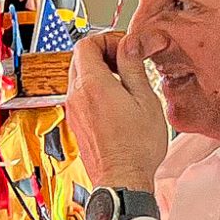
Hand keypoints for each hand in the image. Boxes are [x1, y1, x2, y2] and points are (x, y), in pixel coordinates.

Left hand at [65, 30, 168, 189]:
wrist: (123, 180)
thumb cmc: (136, 147)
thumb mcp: (145, 98)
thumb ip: (133, 66)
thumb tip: (128, 44)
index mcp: (92, 85)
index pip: (85, 43)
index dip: (106, 39)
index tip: (125, 48)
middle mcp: (76, 96)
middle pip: (79, 58)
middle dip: (103, 53)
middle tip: (126, 62)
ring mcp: (73, 111)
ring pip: (79, 77)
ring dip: (99, 71)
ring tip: (125, 82)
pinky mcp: (76, 124)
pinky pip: (80, 95)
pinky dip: (95, 89)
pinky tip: (117, 101)